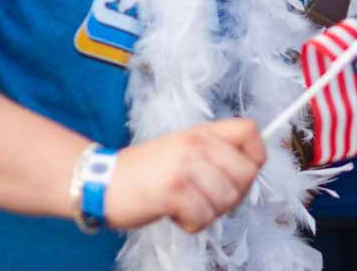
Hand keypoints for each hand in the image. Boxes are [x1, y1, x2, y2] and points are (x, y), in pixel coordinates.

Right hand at [102, 118, 267, 232]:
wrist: (101, 182)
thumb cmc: (144, 171)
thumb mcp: (182, 148)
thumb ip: (214, 153)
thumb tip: (251, 167)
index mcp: (201, 132)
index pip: (250, 131)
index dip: (255, 155)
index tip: (241, 174)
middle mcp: (196, 145)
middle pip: (247, 173)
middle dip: (232, 195)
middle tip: (207, 198)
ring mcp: (185, 167)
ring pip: (227, 200)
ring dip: (208, 212)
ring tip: (185, 204)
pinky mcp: (173, 192)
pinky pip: (204, 218)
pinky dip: (191, 224)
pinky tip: (173, 214)